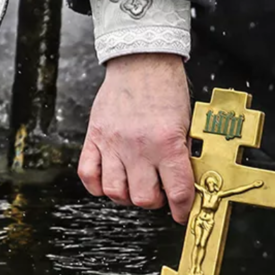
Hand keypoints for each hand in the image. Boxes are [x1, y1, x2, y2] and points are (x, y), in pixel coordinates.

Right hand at [77, 53, 194, 223]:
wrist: (140, 60)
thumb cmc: (165, 88)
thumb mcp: (186, 123)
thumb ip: (182, 155)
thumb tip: (184, 184)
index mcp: (167, 142)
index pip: (177, 191)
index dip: (181, 210)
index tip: (180, 214)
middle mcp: (138, 147)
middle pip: (144, 199)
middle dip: (155, 201)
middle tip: (159, 191)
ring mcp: (113, 144)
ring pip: (116, 193)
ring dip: (128, 196)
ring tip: (136, 184)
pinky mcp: (94, 137)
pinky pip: (89, 176)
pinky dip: (99, 186)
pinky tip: (111, 180)